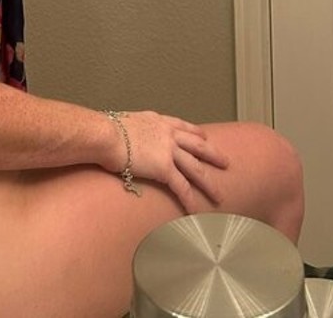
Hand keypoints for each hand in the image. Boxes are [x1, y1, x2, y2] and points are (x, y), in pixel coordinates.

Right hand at [113, 111, 229, 212]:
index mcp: (159, 121)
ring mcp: (169, 151)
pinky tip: (196, 210)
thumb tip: (125, 137)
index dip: (196, 133)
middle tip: (226, 162)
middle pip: (197, 145)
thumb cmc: (107, 129)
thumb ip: (132, 131)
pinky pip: (181, 187)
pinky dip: (189, 200)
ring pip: (195, 169)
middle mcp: (168, 134)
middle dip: (213, 154)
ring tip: (220, 195)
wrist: (106, 134)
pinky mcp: (164, 168)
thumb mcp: (125, 123)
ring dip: (209, 183)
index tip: (205, 137)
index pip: (183, 126)